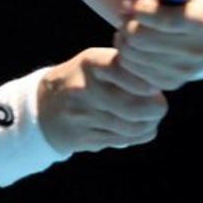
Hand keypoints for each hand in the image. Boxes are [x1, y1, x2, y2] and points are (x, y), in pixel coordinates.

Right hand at [37, 48, 167, 154]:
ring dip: (148, 126)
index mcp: (90, 63)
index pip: (125, 71)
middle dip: (155, 109)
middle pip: (134, 107)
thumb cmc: (82, 79)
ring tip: (150, 120)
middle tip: (159, 107)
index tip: (155, 86)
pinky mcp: (81, 137)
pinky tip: (138, 130)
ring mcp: (80, 115)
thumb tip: (159, 85)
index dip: (147, 82)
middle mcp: (83, 88)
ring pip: (130, 128)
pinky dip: (136, 137)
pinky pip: (120, 140)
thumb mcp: (96, 62)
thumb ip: (125, 68)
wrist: (42, 105)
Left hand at [113, 0, 202, 90]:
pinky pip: (131, 68)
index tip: (139, 5)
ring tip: (131, 25)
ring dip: (123, 36)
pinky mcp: (171, 83)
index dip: (144, 11)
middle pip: (140, 37)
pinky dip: (126, 53)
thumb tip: (132, 8)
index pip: (169, 20)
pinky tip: (136, 42)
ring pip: (131, 53)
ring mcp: (187, 70)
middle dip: (127, 21)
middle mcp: (200, 50)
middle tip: (128, 13)